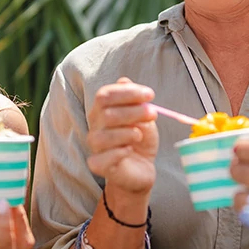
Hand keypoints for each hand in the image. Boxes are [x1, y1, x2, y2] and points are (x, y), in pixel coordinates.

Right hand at [86, 78, 157, 194]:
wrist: (141, 167)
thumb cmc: (140, 139)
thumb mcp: (143, 116)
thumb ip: (134, 100)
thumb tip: (124, 80)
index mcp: (102, 110)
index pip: (105, 95)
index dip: (128, 93)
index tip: (150, 95)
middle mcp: (95, 126)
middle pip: (107, 114)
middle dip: (133, 112)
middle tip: (152, 114)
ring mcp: (95, 147)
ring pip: (103, 137)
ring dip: (127, 133)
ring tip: (140, 135)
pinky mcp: (98, 165)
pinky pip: (102, 158)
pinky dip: (119, 152)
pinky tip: (130, 150)